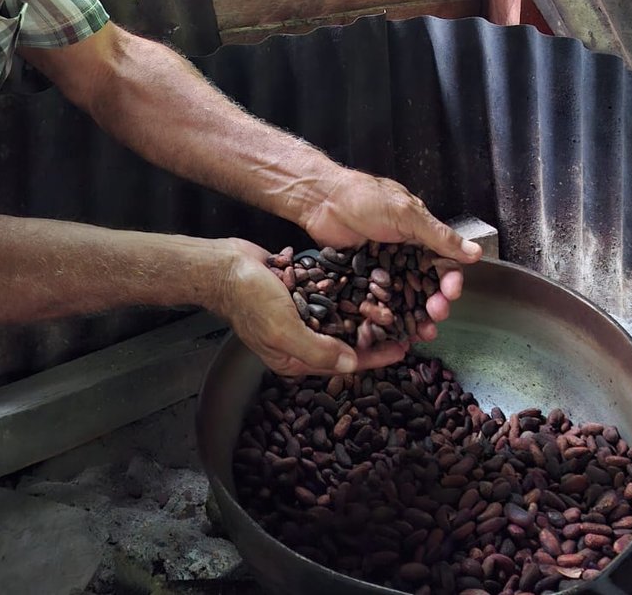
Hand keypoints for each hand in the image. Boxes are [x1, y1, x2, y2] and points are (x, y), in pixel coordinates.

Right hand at [213, 237, 388, 376]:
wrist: (224, 266)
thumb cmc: (248, 300)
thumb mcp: (283, 330)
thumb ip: (317, 350)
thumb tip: (352, 366)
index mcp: (295, 358)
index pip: (343, 362)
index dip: (374, 357)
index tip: (402, 348)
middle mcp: (301, 338)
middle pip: (346, 341)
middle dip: (375, 334)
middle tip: (406, 325)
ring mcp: (301, 314)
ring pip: (341, 317)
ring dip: (365, 311)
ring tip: (394, 303)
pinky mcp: (300, 291)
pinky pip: (330, 295)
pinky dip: (349, 291)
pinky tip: (369, 281)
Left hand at [299, 169, 482, 339]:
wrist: (321, 199)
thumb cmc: (363, 198)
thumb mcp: (406, 215)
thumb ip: (439, 236)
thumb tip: (475, 252)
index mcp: (419, 234)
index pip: (443, 263)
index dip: (450, 280)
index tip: (451, 293)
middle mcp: (404, 253)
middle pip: (426, 286)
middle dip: (436, 303)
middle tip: (437, 315)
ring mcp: (383, 268)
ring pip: (405, 299)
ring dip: (416, 316)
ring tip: (422, 333)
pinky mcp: (363, 279)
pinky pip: (380, 302)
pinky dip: (389, 317)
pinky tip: (394, 332)